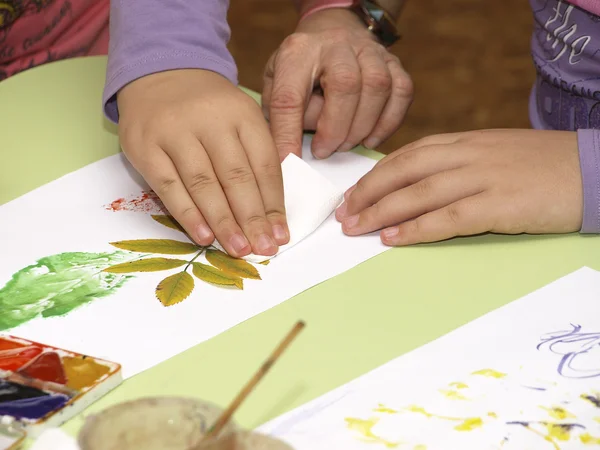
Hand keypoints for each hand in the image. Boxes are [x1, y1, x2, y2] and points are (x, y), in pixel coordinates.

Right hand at [117, 69, 289, 256]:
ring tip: (239, 250)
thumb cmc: (209, 107)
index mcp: (242, 113)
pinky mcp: (144, 146)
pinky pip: (169, 186)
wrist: (160, 73)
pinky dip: (188, 215)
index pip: (264, 164)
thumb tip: (272, 213)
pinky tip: (204, 237)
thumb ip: (256, 157)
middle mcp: (210, 120)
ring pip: (204, 184)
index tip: (281, 234)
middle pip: (236, 177)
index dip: (274, 204)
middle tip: (264, 249)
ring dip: (224, 223)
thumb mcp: (241, 118)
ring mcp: (174, 132)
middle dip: (253, 219)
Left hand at [262, 8, 412, 159]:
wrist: (332, 29)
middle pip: (345, 84)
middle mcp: (335, 44)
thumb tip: (292, 154)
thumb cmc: (300, 68)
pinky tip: (370, 138)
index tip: (289, 162)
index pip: (289, 97)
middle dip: (335, 129)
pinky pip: (401, 91)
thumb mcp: (275, 85)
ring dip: (362, 126)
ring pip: (377, 86)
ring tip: (346, 144)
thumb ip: (280, 116)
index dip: (288, 134)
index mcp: (297, 51)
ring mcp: (368, 49)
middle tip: (324, 151)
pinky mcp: (393, 61)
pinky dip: (388, 122)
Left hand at [335, 129, 582, 244]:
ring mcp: (482, 178)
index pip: (406, 155)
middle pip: (403, 171)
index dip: (374, 175)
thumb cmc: (540, 166)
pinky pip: (448, 217)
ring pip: (418, 193)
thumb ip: (456, 163)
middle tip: (342, 215)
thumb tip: (417, 185)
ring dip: (381, 212)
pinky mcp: (499, 204)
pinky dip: (416, 229)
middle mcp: (467, 155)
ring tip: (355, 229)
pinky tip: (393, 239)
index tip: (352, 194)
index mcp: (464, 141)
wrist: (592, 170)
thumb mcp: (492, 153)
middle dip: (367, 193)